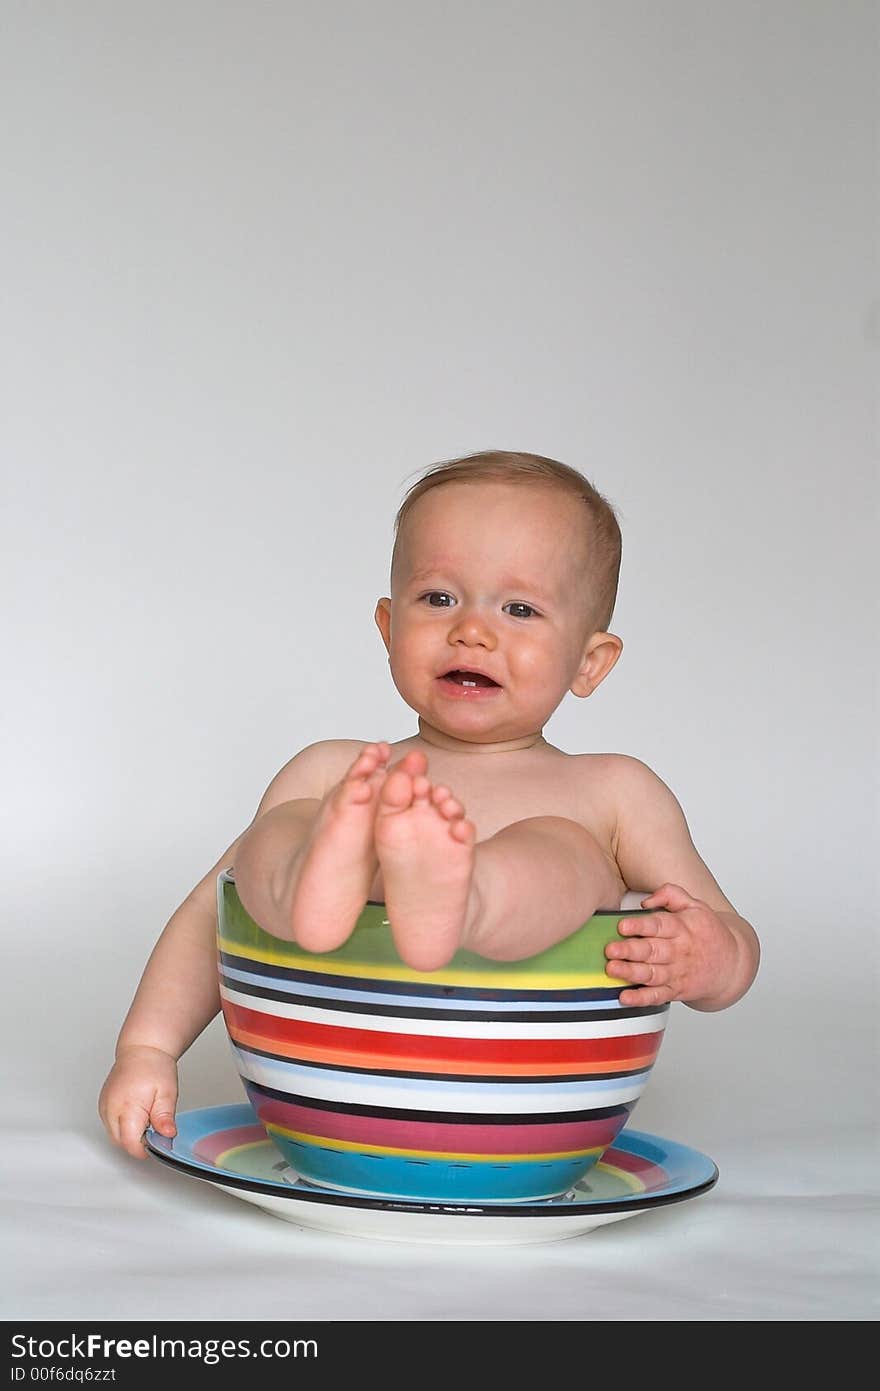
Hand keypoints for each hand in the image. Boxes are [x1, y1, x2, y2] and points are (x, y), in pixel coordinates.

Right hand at [98, 1045, 178, 1158]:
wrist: (142, 1049)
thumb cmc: (154, 1067)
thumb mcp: (167, 1093)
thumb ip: (165, 1117)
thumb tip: (167, 1135)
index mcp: (127, 1106)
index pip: (130, 1143)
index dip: (145, 1148)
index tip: (158, 1141)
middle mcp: (110, 1108)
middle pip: (121, 1143)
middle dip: (138, 1143)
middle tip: (155, 1127)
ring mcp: (104, 1107)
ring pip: (114, 1136)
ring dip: (130, 1135)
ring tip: (146, 1116)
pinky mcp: (103, 1106)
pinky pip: (111, 1126)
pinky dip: (123, 1127)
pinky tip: (137, 1115)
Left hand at [604, 882, 740, 1007]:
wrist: (733, 964)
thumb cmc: (709, 933)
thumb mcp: (695, 906)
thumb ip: (671, 894)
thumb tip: (646, 901)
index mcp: (682, 928)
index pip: (659, 925)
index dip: (640, 926)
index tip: (622, 925)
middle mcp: (679, 951)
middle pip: (652, 951)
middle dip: (630, 951)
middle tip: (610, 950)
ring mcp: (677, 972)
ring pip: (652, 974)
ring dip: (631, 973)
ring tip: (613, 969)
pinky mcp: (677, 991)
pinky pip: (658, 996)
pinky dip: (641, 998)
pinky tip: (626, 997)